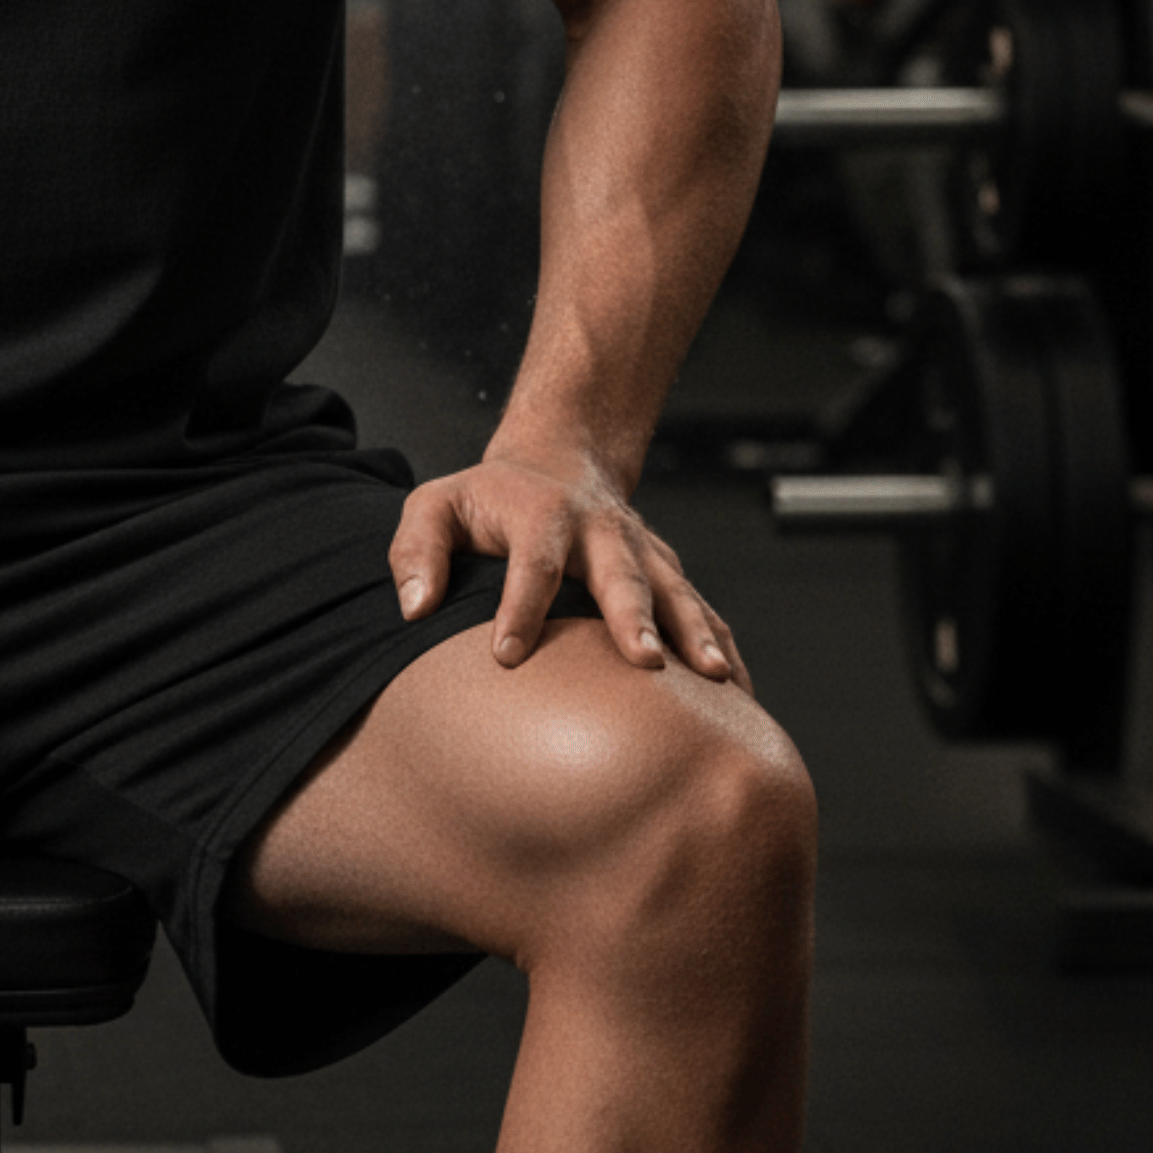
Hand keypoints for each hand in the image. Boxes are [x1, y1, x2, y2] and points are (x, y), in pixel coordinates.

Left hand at [389, 438, 748, 688]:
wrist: (556, 459)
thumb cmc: (488, 497)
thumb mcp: (436, 505)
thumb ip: (415, 549)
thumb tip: (414, 605)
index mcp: (540, 514)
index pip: (532, 563)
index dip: (519, 608)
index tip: (505, 654)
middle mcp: (599, 530)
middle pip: (619, 574)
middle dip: (632, 616)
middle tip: (642, 661)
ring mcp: (640, 550)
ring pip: (674, 592)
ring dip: (693, 634)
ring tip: (712, 680)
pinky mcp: (665, 570)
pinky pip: (701, 610)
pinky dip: (722, 647)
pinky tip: (739, 694)